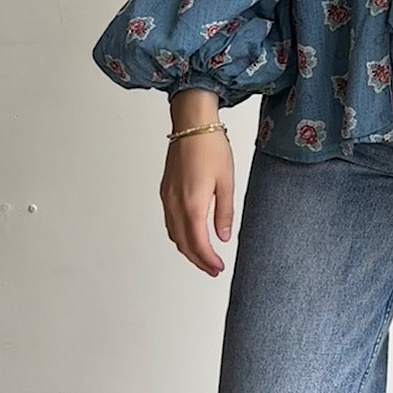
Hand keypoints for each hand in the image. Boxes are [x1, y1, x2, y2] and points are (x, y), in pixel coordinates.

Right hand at [161, 132, 234, 276]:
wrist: (192, 123)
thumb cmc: (211, 146)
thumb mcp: (226, 182)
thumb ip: (224, 213)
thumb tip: (223, 237)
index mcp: (192, 204)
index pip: (198, 243)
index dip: (208, 261)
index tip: (218, 268)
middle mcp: (175, 203)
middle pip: (182, 243)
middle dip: (197, 260)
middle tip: (212, 269)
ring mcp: (167, 197)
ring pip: (173, 234)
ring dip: (187, 249)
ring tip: (203, 256)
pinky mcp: (165, 190)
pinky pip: (169, 221)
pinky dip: (179, 234)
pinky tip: (189, 234)